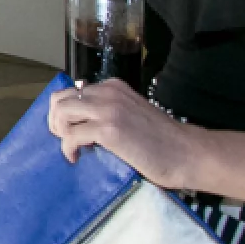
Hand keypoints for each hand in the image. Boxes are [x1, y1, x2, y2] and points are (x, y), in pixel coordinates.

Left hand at [47, 79, 198, 188]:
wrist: (189, 153)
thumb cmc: (163, 139)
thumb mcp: (131, 113)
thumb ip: (108, 110)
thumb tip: (81, 122)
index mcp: (113, 87)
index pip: (73, 91)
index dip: (65, 111)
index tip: (68, 127)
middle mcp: (107, 92)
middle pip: (60, 99)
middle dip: (55, 119)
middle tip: (63, 137)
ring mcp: (107, 109)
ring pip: (62, 112)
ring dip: (59, 131)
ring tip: (70, 146)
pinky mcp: (108, 130)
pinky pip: (72, 135)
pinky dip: (67, 148)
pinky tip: (75, 157)